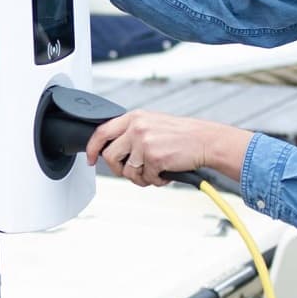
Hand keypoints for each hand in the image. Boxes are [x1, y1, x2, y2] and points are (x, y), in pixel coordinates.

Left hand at [85, 111, 241, 188]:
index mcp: (134, 117)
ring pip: (128, 171)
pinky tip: (166, 173)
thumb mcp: (152, 123)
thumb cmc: (181, 135)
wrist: (205, 140)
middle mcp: (137, 128)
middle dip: (118, 170)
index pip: (102, 132)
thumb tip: (111, 148)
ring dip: (141, 178)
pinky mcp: (155, 157)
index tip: (91, 159)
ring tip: (155, 173)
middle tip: (132, 172)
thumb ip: (131, 132)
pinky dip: (156, 180)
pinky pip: (146, 178)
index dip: (92, 148)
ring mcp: (145, 142)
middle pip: (110, 156)